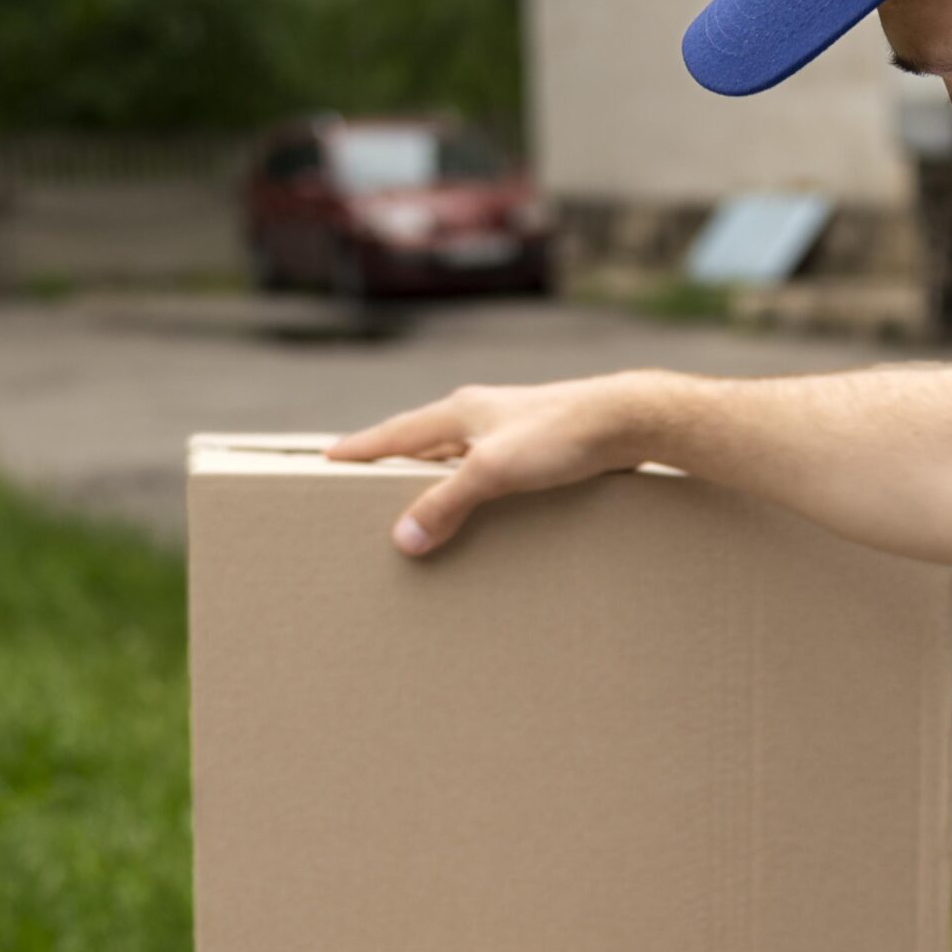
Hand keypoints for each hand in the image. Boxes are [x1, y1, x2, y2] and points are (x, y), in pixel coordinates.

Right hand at [326, 373, 660, 555]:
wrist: (625, 420)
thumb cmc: (560, 437)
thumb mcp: (494, 473)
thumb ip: (446, 504)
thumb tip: (403, 539)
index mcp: (458, 413)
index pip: (393, 433)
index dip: (359, 449)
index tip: (326, 459)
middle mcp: (478, 414)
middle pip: (420, 441)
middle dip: (390, 462)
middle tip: (360, 481)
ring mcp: (508, 428)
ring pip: (454, 454)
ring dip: (431, 476)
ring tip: (412, 499)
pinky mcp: (536, 445)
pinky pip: (485, 467)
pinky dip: (468, 486)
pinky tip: (477, 503)